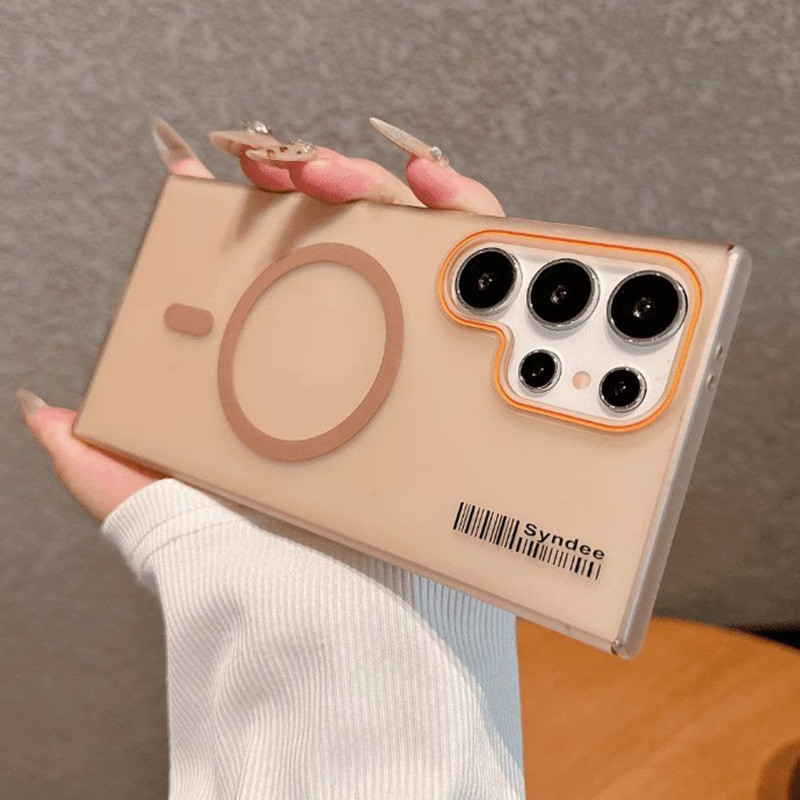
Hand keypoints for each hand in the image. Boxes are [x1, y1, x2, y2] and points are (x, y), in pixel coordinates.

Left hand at [18, 117, 504, 519]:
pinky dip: (472, 230)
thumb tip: (49, 413)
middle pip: (350, 238)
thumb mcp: (167, 500)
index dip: (264, 201)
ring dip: (397, 192)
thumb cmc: (257, 554)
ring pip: (417, 246)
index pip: (281, 262)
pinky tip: (444, 205)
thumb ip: (104, 464)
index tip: (238, 168)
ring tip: (369, 174)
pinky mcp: (458, 375)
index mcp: (288, 369)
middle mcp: (351, 354)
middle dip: (330, 179)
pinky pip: (480, 289)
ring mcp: (408, 357)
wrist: (330, 608)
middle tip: (298, 171)